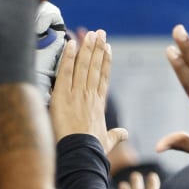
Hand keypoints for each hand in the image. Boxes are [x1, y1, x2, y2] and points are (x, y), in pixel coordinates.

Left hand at [51, 28, 128, 153]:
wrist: (81, 154)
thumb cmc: (93, 151)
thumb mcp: (107, 142)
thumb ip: (116, 135)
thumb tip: (125, 134)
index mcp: (99, 104)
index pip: (104, 78)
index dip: (106, 62)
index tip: (108, 48)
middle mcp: (90, 95)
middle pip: (95, 67)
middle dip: (97, 48)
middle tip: (99, 33)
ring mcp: (77, 94)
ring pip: (83, 65)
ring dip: (87, 47)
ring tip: (90, 33)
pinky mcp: (63, 96)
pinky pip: (65, 72)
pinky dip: (68, 57)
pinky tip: (71, 44)